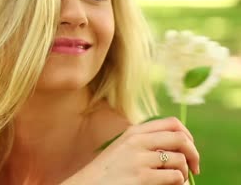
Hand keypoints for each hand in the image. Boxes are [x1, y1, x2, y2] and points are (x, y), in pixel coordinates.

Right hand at [62, 117, 199, 184]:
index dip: (187, 135)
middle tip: (194, 168)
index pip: (172, 123)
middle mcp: (137, 142)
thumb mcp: (122, 147)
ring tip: (178, 180)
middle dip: (193, 154)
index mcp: (134, 132)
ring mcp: (140, 160)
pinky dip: (178, 183)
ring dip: (184, 173)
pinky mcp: (143, 177)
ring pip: (179, 160)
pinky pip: (175, 177)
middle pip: (181, 139)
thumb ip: (144, 141)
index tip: (188, 148)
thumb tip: (178, 143)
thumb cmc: (108, 171)